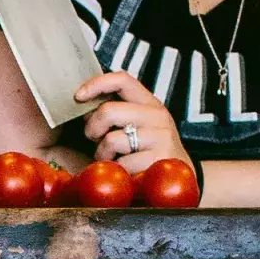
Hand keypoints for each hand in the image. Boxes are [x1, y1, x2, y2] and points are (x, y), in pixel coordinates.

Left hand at [76, 71, 191, 175]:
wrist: (181, 179)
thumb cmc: (149, 151)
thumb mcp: (137, 125)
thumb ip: (115, 112)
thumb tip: (82, 103)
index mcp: (150, 103)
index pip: (122, 79)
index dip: (96, 84)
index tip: (78, 96)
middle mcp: (158, 116)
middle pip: (108, 111)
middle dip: (92, 128)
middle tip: (95, 140)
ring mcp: (161, 138)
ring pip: (112, 139)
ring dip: (102, 154)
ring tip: (112, 159)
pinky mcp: (159, 160)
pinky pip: (121, 164)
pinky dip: (116, 171)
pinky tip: (126, 172)